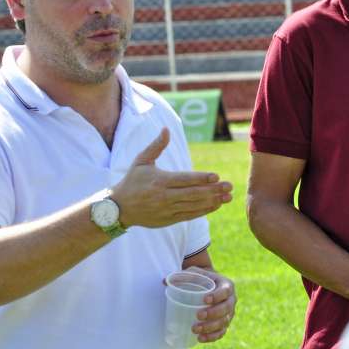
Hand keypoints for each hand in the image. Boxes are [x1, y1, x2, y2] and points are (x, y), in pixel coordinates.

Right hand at [110, 129, 232, 227]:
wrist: (119, 209)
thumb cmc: (132, 181)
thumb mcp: (141, 161)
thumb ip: (156, 146)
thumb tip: (166, 129)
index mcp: (159, 181)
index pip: (184, 179)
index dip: (201, 178)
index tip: (216, 176)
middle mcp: (164, 197)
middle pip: (193, 193)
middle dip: (213, 190)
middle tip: (229, 186)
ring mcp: (167, 210)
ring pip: (194, 206)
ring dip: (212, 201)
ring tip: (227, 197)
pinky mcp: (169, 220)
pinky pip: (190, 215)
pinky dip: (204, 211)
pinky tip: (216, 205)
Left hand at [184, 267, 236, 342]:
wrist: (209, 286)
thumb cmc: (200, 279)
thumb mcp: (194, 273)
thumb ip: (181, 276)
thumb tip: (164, 281)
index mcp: (226, 285)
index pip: (225, 291)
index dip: (217, 296)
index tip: (204, 299)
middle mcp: (231, 300)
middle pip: (226, 308)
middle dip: (213, 314)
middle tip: (198, 315)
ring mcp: (229, 313)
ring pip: (224, 322)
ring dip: (210, 327)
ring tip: (195, 329)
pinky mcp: (224, 324)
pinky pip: (221, 332)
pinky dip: (212, 337)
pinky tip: (200, 339)